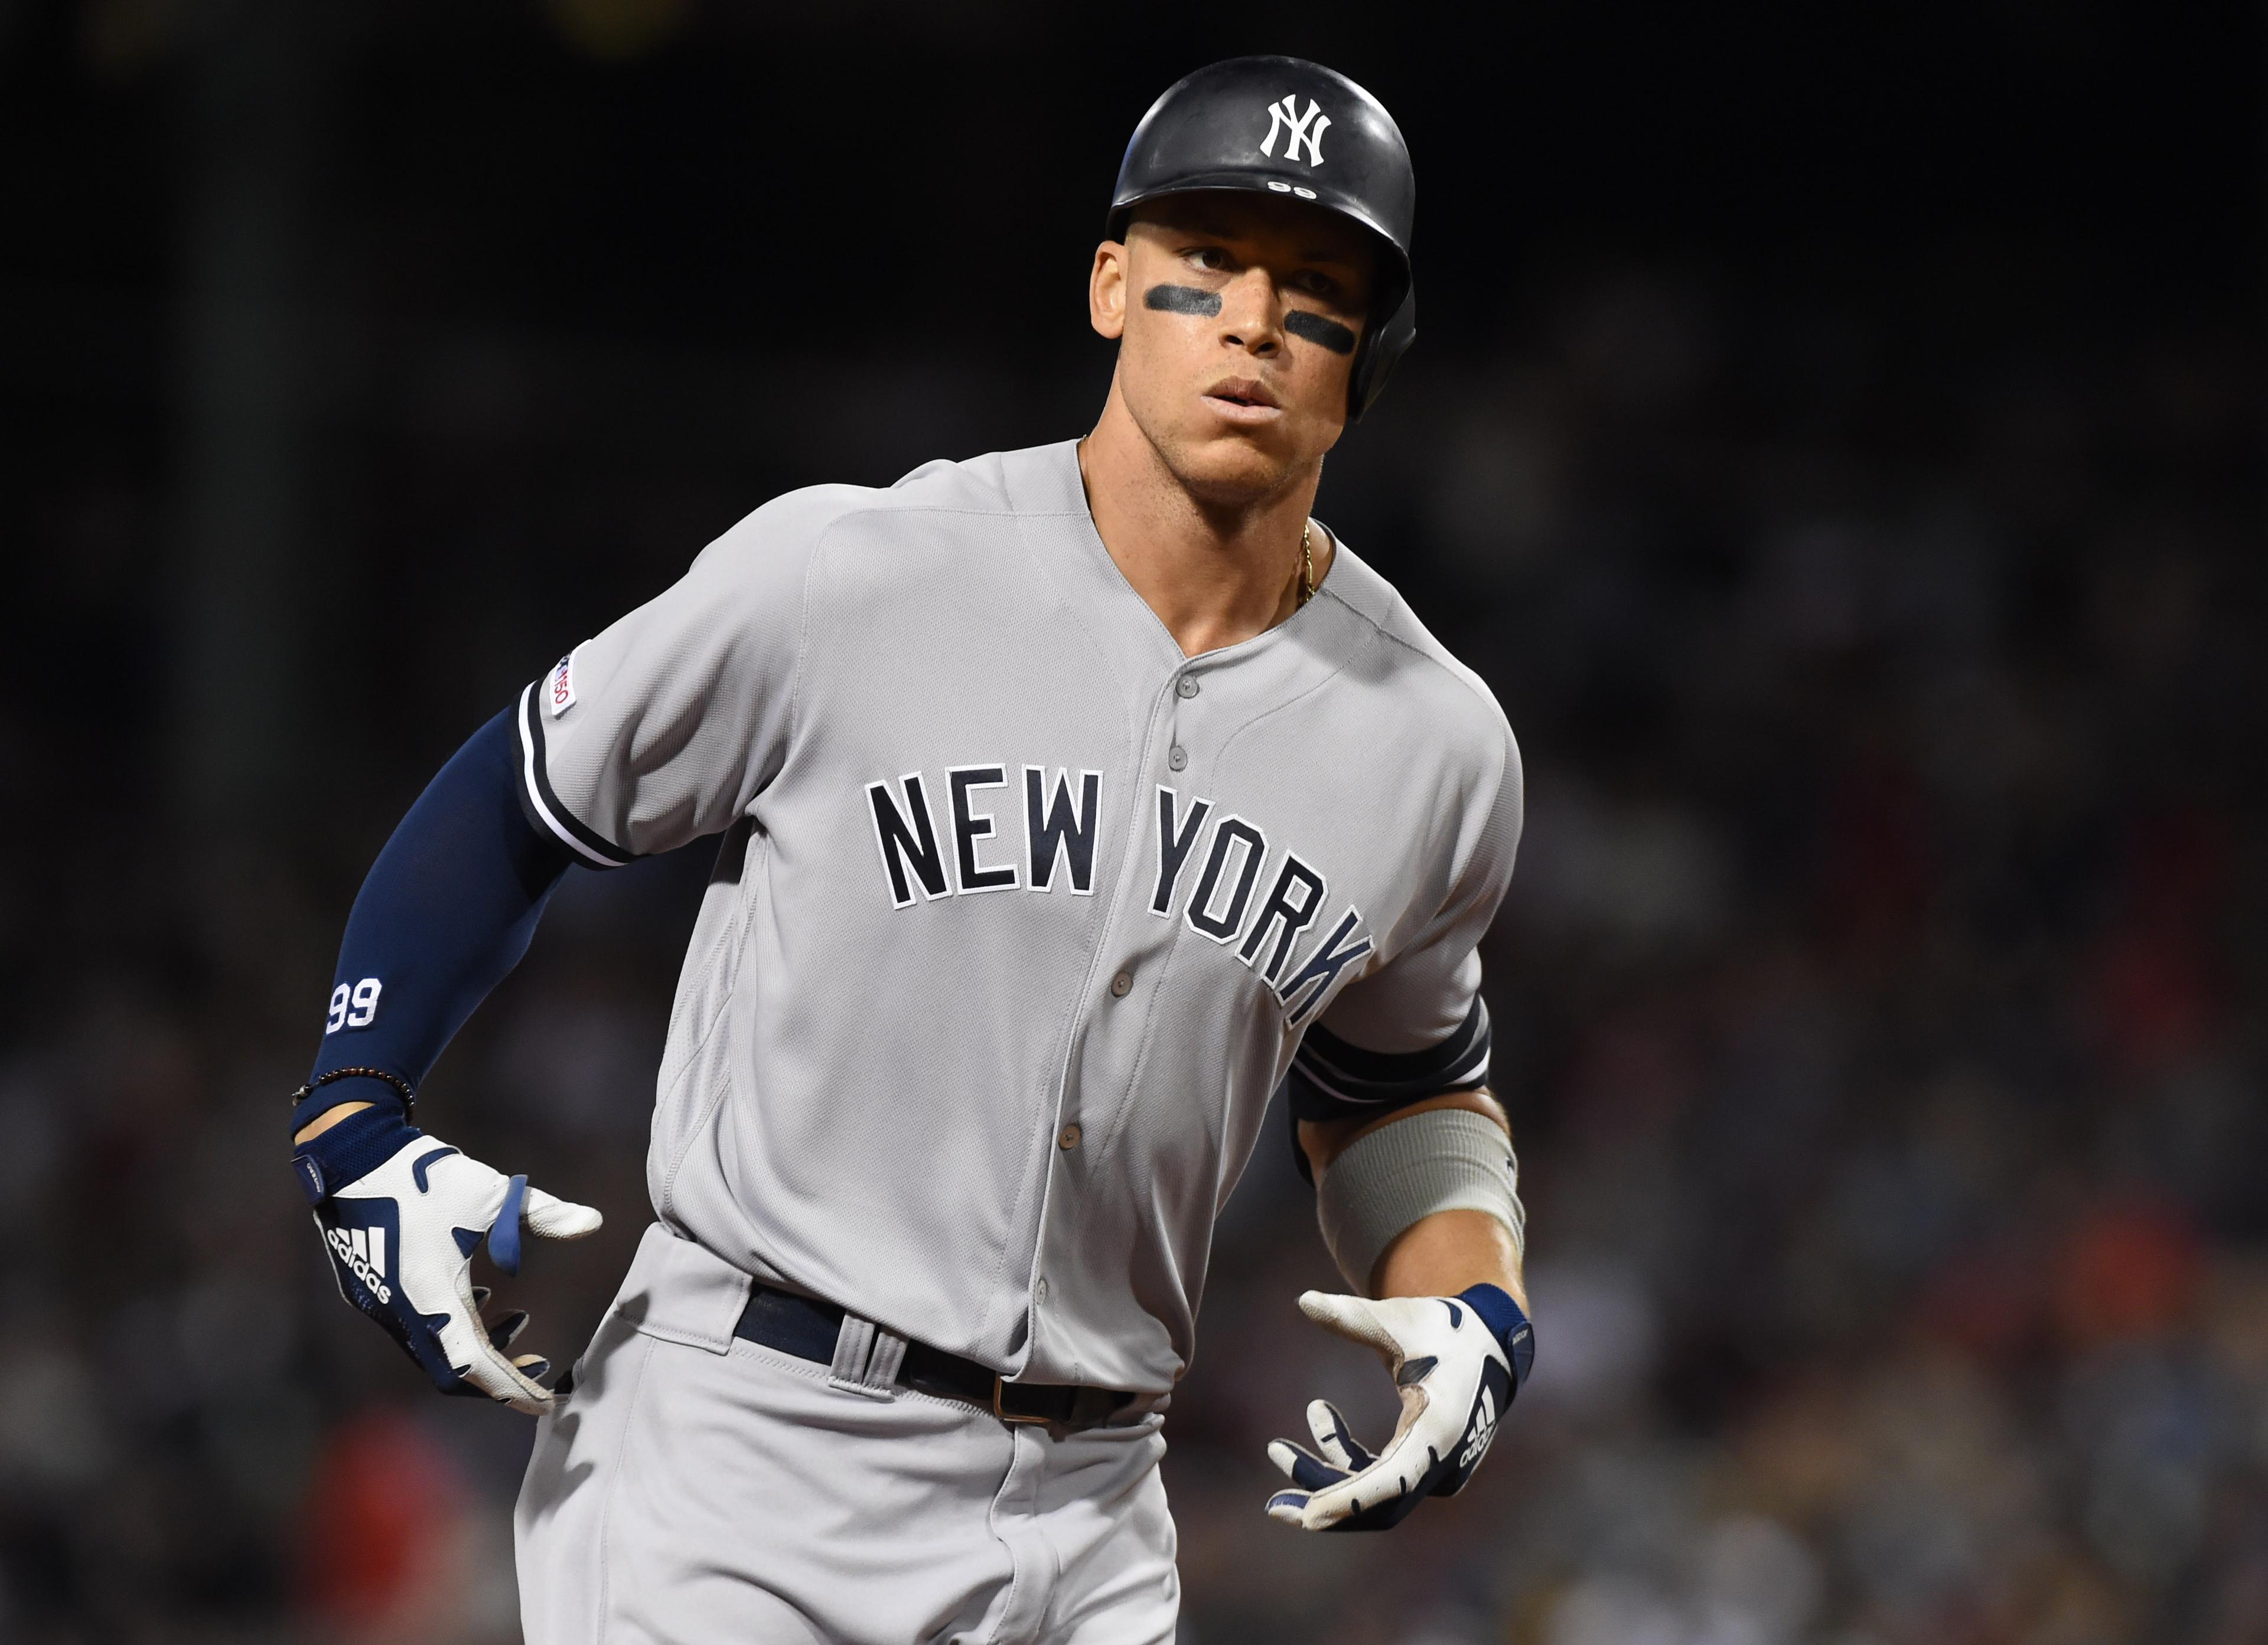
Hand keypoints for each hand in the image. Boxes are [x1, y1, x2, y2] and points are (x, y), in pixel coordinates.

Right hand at [295, 1113, 600, 1414]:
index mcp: (430, 1295)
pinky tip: (483, 1298)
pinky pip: (417, 1328)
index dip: (512, 1388)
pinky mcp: (370, 1290)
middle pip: (452, 1371)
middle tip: (541, 1368)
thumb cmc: (424, 1174)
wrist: (353, 1154)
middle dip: (499, 1377)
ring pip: (434, 1350)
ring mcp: (379, 1304)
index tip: (547, 1403)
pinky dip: (454, 1326)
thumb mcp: (493, 1192)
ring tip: (522, 1322)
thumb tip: (595, 1223)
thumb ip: (545, 1212)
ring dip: (478, 1347)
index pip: (475, 1364)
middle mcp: (400, 1310)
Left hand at [1265, 1284, 1532, 1531]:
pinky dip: (1346, 1459)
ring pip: (1375, 1496)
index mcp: (1440, 1427)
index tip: (1309, 1515)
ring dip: (1326, 1479)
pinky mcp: (1427, 1468)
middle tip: (1273, 1506)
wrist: (1490, 1343)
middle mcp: (1442, 1460)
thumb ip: (1352, 1316)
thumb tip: (1303, 1300)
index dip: (1350, 1500)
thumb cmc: (1445, 1327)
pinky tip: (1320, 1414)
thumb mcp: (1400, 1319)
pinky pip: (1380, 1480)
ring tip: (1276, 1449)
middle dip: (1325, 1502)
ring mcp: (1437, 1471)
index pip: (1393, 1480)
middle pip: (1379, 1503)